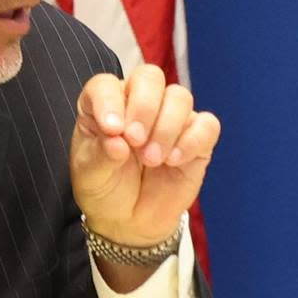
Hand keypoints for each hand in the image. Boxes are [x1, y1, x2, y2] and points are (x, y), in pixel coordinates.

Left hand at [70, 65, 219, 247]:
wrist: (129, 219)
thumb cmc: (104, 187)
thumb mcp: (90, 175)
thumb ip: (100, 155)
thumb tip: (117, 142)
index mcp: (103, 104)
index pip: (106, 85)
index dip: (109, 101)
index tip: (112, 130)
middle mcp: (136, 103)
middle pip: (149, 77)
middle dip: (144, 107)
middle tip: (135, 141)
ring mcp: (169, 118)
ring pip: (179, 97)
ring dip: (166, 128)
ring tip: (151, 160)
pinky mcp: (196, 138)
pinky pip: (207, 124)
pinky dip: (193, 140)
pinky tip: (174, 160)